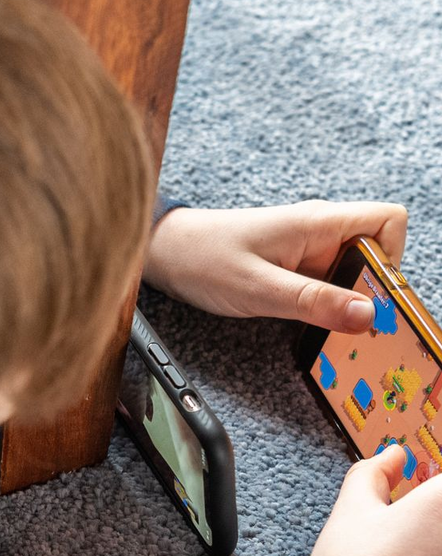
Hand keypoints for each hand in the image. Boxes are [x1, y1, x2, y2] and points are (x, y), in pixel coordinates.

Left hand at [145, 200, 409, 332]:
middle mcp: (317, 232)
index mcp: (318, 223)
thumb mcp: (259, 288)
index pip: (388, 222)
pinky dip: (322, 308)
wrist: (163, 253)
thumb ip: (313, 302)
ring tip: (327, 333)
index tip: (376, 297)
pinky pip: (322, 287)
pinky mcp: (290, 269)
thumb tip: (366, 314)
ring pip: (349, 276)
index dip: (393, 258)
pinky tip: (307, 328)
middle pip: (373, 256)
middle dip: (370, 292)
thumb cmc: (202, 259)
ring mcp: (304, 251)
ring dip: (344, 305)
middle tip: (353, 328)